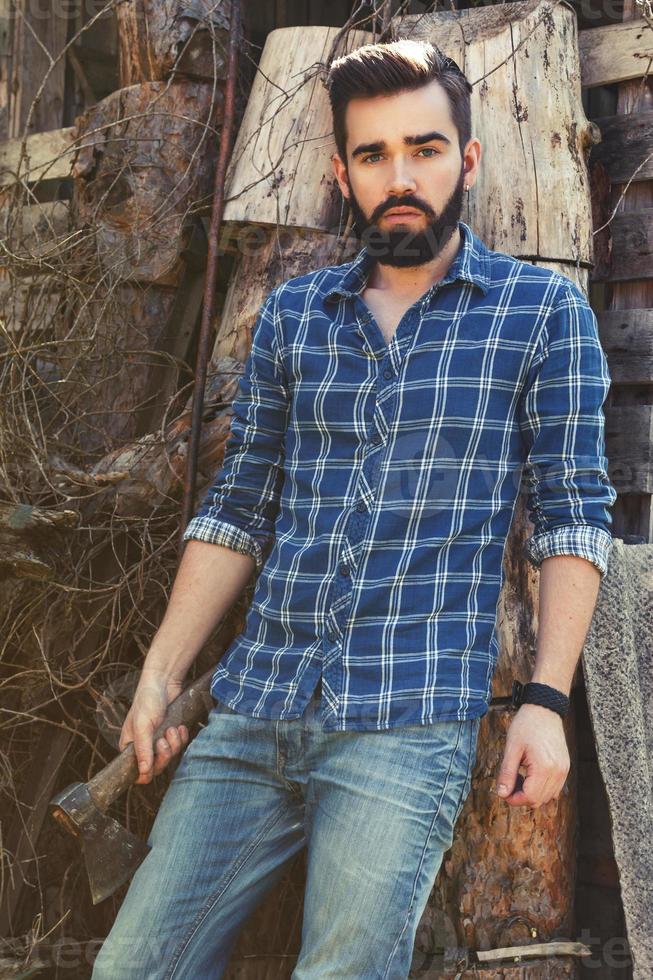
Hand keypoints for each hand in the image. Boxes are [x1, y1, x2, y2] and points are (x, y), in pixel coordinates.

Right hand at [119, 669, 190, 784]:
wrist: (164, 682)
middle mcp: (143, 746)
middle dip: (164, 754)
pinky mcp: (171, 734)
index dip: (147, 772)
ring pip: (170, 756)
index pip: (137, 772)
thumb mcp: (142, 725)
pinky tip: (180, 727)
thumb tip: (143, 772)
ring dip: (174, 744)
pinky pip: (179, 746)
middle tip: (164, 739)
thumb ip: (142, 749)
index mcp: (130, 746)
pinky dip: (182, 738)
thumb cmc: (147, 700)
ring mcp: (158, 740)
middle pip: (156, 767)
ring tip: (171, 728)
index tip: (156, 761)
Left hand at [495, 703, 569, 807]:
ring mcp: (564, 770)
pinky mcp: (565, 767)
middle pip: (539, 800)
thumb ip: (507, 773)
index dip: (514, 799)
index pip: (530, 797)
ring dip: (532, 793)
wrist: (544, 709)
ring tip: (520, 776)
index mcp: (544, 767)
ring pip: (548, 797)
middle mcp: (558, 772)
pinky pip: (555, 788)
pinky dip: (542, 787)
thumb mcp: (511, 748)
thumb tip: (502, 794)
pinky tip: (530, 774)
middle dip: (521, 796)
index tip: (503, 792)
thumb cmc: (526, 725)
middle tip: (509, 781)